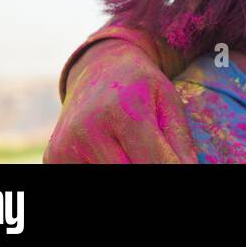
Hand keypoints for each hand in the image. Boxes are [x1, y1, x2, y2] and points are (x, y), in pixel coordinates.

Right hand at [44, 39, 196, 163]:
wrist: (98, 68)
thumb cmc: (141, 86)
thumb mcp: (169, 103)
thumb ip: (180, 143)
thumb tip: (192, 170)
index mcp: (124, 112)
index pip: (156, 163)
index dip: (173, 170)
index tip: (183, 168)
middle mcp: (89, 130)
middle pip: (129, 174)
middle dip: (149, 169)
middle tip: (157, 158)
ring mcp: (66, 147)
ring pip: (107, 178)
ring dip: (127, 168)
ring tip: (135, 151)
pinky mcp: (53, 158)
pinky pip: (85, 176)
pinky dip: (105, 168)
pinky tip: (114, 155)